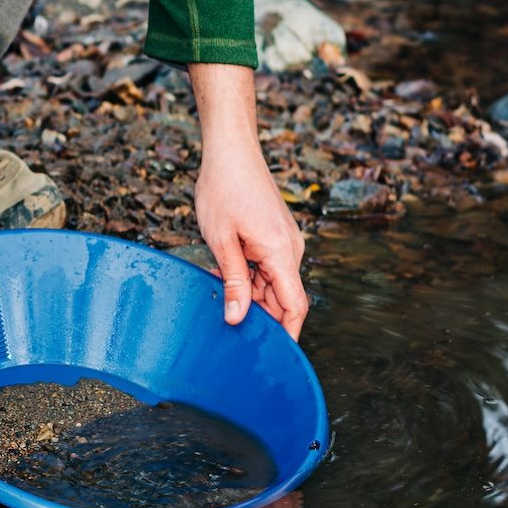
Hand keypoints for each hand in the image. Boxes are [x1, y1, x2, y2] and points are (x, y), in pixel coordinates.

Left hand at [189, 64, 307, 338]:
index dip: (286, 335)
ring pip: (271, 284)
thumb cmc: (223, 189)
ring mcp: (284, 242)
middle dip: (257, 315)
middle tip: (223, 324)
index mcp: (282, 253)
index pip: (295, 306)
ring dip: (246, 294)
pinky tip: (218, 272)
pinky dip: (246, 276)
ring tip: (213, 289)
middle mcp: (291, 249)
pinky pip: (266, 267)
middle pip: (282, 298)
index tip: (273, 358)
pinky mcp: (274, 235)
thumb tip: (236, 318)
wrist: (231, 149)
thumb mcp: (221, 241)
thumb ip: (232, 281)